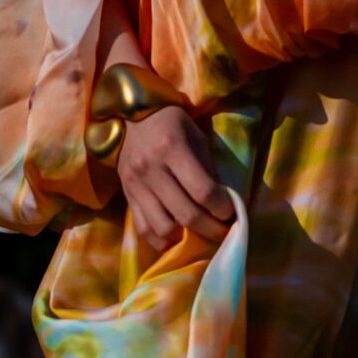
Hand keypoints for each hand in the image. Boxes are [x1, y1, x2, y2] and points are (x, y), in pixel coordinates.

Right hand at [116, 105, 235, 249]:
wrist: (129, 117)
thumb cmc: (170, 122)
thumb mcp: (195, 135)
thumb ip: (208, 167)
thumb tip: (221, 200)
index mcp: (172, 148)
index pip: (203, 191)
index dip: (222, 208)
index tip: (231, 212)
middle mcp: (151, 169)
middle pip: (186, 214)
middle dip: (210, 229)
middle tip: (222, 231)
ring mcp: (136, 185)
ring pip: (163, 228)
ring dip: (185, 238)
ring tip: (198, 234)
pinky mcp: (127, 196)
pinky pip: (143, 229)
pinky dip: (161, 241)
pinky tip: (176, 239)